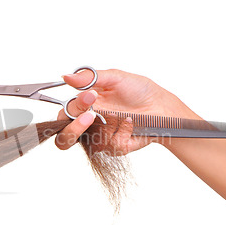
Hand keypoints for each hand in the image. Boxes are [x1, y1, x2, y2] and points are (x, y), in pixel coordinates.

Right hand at [55, 69, 197, 152]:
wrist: (161, 106)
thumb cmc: (139, 90)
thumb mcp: (114, 78)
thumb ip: (89, 78)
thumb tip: (66, 77)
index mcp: (84, 107)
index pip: (64, 116)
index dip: (71, 110)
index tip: (89, 97)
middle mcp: (89, 124)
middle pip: (64, 139)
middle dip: (73, 130)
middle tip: (91, 116)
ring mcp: (102, 138)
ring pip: (90, 143)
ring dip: (108, 126)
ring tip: (122, 115)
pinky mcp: (115, 147)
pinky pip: (111, 145)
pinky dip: (123, 130)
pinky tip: (131, 122)